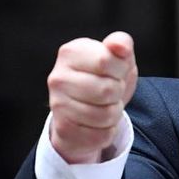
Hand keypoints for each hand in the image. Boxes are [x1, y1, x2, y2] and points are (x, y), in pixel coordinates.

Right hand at [47, 31, 137, 163]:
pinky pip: (102, 134)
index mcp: (70, 52)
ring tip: (104, 105)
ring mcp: (57, 104)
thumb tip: (120, 46)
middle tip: (110, 91)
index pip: (106, 60)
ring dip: (114, 113)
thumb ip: (121, 44)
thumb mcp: (116, 57)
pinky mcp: (63, 129)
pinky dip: (108, 130)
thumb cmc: (104, 77)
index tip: (114, 71)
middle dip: (118, 93)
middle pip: (107, 90)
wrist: (86, 108)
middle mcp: (58, 78)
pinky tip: (97, 122)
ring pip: (106, 115)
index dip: (120, 69)